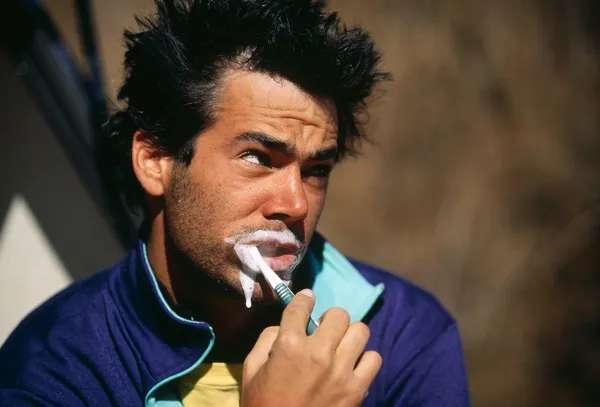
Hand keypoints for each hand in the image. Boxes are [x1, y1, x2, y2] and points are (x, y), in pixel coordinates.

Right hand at [241, 289, 381, 406]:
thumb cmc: (262, 404)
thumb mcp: (251, 369)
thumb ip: (267, 339)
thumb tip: (285, 325)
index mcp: (289, 346)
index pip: (301, 306)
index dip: (304, 299)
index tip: (307, 299)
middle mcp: (318, 353)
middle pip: (338, 314)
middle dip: (329, 319)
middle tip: (323, 330)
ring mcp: (341, 372)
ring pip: (360, 331)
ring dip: (349, 336)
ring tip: (340, 347)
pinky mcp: (357, 390)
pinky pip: (374, 359)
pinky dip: (364, 360)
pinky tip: (352, 367)